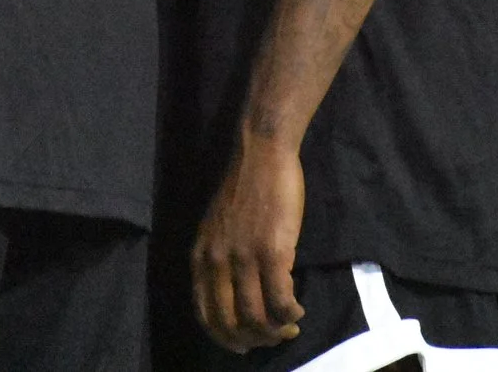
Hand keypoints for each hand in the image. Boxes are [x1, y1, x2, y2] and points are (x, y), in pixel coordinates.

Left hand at [191, 131, 305, 351]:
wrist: (261, 155)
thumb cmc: (244, 190)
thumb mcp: (216, 229)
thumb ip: (219, 261)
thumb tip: (234, 298)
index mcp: (200, 257)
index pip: (205, 315)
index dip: (226, 338)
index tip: (245, 343)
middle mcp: (217, 262)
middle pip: (232, 324)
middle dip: (255, 340)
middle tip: (274, 336)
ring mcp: (244, 258)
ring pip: (257, 319)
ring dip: (276, 331)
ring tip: (290, 324)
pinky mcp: (273, 253)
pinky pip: (281, 302)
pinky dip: (290, 314)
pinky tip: (297, 309)